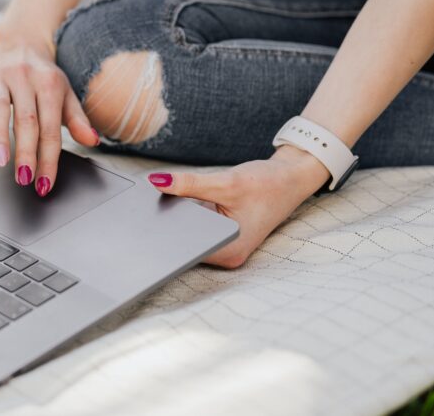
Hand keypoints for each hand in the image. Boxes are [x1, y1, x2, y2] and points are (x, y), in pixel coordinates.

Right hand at [0, 32, 99, 195]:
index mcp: (49, 84)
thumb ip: (78, 119)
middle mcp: (24, 79)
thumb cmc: (43, 76)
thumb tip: (93, 140)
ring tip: (0, 161)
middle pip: (26, 120)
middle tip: (25, 178)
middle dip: (26, 152)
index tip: (44, 183)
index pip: (50, 128)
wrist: (21, 41)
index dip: (48, 158)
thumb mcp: (65, 94)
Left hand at [148, 145, 330, 268]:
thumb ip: (189, 184)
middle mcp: (226, 255)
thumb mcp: (226, 182)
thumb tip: (155, 182)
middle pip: (184, 242)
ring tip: (163, 198)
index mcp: (229, 251)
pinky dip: (187, 214)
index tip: (142, 219)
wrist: (291, 178)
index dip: (162, 232)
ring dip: (176, 217)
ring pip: (188, 234)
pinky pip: (196, 227)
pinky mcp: (221, 235)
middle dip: (167, 223)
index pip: (185, 248)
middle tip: (145, 203)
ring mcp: (224, 247)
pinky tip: (179, 199)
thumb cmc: (268, 184)